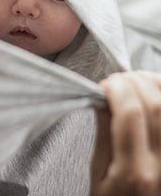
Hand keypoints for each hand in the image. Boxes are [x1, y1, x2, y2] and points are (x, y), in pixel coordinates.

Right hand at [90, 71, 160, 195]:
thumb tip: (103, 100)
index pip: (130, 113)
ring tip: (134, 80)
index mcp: (135, 171)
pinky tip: (152, 89)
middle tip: (117, 80)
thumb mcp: (99, 173)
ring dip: (151, 82)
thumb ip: (104, 134)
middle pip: (154, 105)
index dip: (117, 89)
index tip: (105, 85)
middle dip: (132, 81)